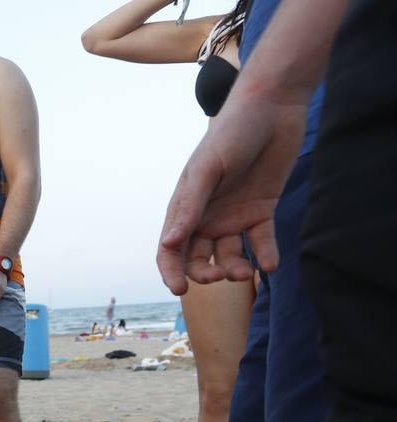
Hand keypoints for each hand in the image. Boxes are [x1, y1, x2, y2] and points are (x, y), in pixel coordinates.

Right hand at [156, 91, 309, 294]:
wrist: (272, 107)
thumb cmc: (232, 132)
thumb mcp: (208, 169)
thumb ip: (191, 206)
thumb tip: (170, 243)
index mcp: (185, 207)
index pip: (171, 249)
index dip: (171, 272)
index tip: (181, 290)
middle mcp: (206, 216)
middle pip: (198, 258)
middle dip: (207, 273)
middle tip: (224, 275)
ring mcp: (234, 216)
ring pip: (229, 255)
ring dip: (236, 268)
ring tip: (249, 271)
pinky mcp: (261, 211)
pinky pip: (261, 241)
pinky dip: (265, 255)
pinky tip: (269, 264)